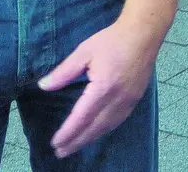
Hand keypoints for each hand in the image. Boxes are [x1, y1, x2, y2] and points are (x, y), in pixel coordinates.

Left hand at [39, 21, 159, 158]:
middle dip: (76, 142)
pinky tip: (97, 132)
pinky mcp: (136, 98)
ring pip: (107, 127)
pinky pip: (118, 120)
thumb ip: (64, 72)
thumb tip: (43, 86)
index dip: (68, 132)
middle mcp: (118, 98)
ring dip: (90, 139)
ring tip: (75, 146)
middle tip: (60, 152)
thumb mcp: (84, 52)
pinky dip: (105, 130)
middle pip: (94, 127)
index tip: (55, 143)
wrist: (144, 33)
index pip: (82, 117)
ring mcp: (129, 100)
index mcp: (103, 87)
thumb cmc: (112, 40)